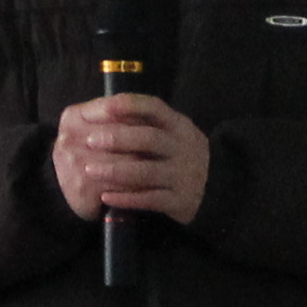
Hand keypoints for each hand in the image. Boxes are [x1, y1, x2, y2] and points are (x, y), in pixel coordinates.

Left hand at [49, 92, 211, 225]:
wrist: (217, 187)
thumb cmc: (179, 155)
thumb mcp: (172, 133)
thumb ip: (145, 123)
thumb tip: (104, 110)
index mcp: (179, 125)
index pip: (155, 108)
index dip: (130, 106)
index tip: (105, 107)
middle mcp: (183, 147)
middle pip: (149, 139)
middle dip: (117, 138)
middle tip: (89, 140)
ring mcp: (183, 174)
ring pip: (146, 172)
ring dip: (115, 170)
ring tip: (90, 169)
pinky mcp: (180, 200)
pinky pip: (150, 199)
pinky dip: (126, 198)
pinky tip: (106, 196)